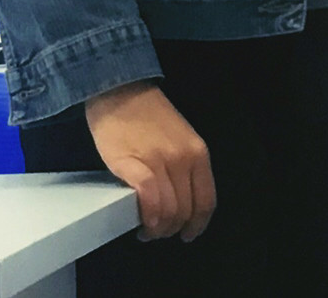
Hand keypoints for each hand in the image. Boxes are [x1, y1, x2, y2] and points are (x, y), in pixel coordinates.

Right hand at [86, 82, 215, 241]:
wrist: (121, 92)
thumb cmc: (148, 117)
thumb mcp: (181, 139)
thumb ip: (186, 167)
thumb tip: (183, 202)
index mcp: (199, 153)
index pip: (206, 201)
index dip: (198, 225)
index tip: (188, 234)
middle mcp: (184, 159)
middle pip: (186, 211)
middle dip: (173, 230)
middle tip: (159, 233)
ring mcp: (159, 161)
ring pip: (168, 211)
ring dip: (157, 229)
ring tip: (146, 230)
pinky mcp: (133, 164)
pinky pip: (148, 199)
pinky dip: (147, 217)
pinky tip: (141, 222)